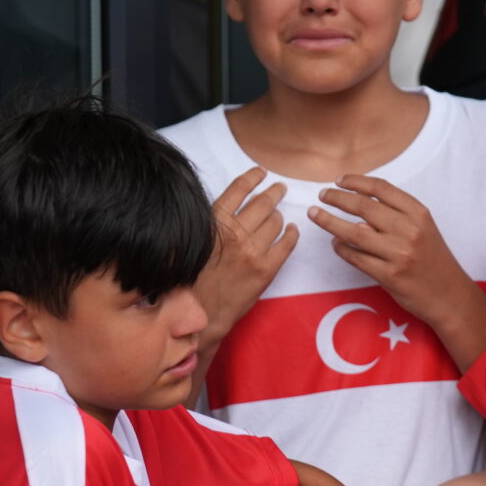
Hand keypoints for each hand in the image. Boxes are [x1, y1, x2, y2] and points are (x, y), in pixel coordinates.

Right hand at [195, 168, 298, 342]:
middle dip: (274, 192)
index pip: (238, 190)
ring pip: (276, 221)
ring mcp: (253, 251)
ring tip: (279, 215)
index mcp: (214, 223)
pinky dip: (292, 233)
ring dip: (279, 215)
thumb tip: (235, 205)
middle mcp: (235, 233)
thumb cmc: (193, 277)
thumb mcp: (196, 241)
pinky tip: (292, 230)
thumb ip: (213, 223)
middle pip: (263, 203)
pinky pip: (287, 243)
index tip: (261, 173)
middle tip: (280, 188)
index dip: (253, 178)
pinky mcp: (267, 269)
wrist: (200, 312)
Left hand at [308, 176, 477, 326]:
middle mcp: (409, 230)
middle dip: (337, 198)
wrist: (448, 294)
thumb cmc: (433, 259)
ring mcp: (399, 253)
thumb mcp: (423, 228)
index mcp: (419, 213)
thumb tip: (358, 206)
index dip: (356, 181)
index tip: (339, 180)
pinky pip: (356, 257)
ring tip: (316, 214)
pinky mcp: (389, 275)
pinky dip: (341, 248)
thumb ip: (396, 215)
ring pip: (354, 232)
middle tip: (322, 195)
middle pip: (364, 206)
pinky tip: (335, 243)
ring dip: (330, 221)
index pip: (382, 188)